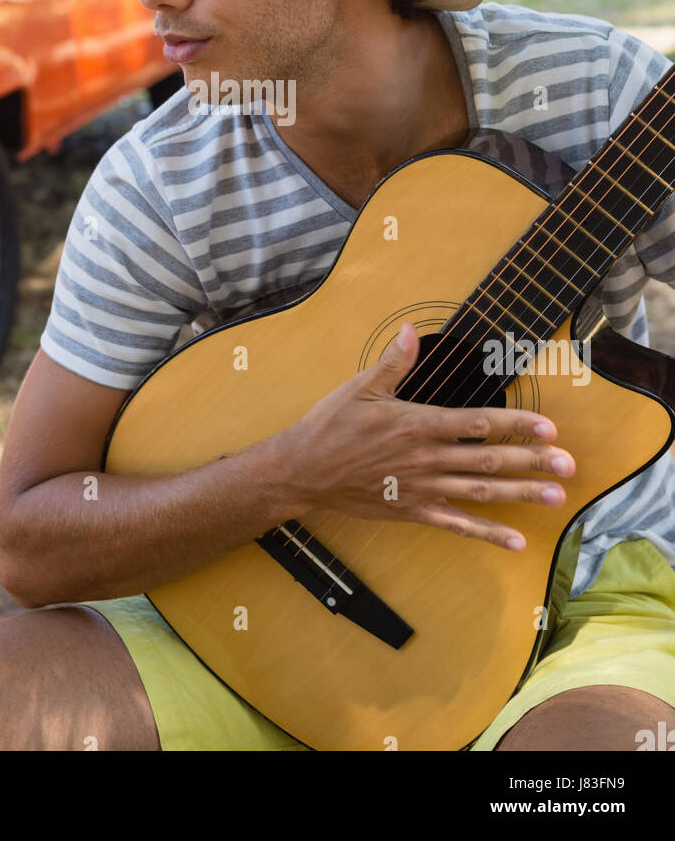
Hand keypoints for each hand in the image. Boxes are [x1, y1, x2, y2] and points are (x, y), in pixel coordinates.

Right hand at [284, 321, 575, 550]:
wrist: (303, 471)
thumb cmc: (331, 425)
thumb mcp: (360, 387)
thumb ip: (392, 362)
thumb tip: (410, 331)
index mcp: (418, 424)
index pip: (477, 423)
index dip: (516, 425)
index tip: (548, 428)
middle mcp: (427, 458)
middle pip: (489, 460)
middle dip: (532, 461)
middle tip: (568, 465)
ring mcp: (423, 488)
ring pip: (481, 492)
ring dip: (520, 494)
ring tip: (554, 496)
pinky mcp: (414, 511)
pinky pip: (456, 525)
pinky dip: (487, 534)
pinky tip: (515, 541)